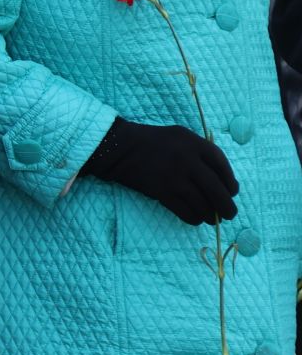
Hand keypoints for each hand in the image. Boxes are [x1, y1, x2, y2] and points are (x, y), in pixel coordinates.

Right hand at [83, 118, 237, 224]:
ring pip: (203, 205)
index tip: (232, 192)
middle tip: (229, 214)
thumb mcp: (182, 136)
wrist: (122, 148)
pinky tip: (195, 218)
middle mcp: (189, 162)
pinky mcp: (163, 193)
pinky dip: (193, 218)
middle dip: (227, 206)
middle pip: (217, 190)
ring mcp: (175, 179)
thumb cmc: (154, 141)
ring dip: (210, 215)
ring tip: (211, 218)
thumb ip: (203, 152)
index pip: (223, 167)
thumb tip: (222, 179)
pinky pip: (185, 212)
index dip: (231, 183)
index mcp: (196, 145)